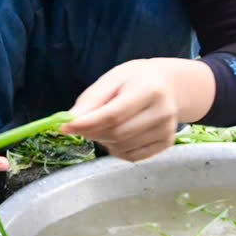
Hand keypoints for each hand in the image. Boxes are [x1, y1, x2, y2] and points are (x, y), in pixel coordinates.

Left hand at [64, 58, 213, 161]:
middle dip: (92, 132)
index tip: (65, 127)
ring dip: (103, 141)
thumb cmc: (137, 79)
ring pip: (122, 147)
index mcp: (149, 90)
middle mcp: (162, 112)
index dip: (87, 123)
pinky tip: (115, 136)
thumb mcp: (113, 78)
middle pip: (117, 133)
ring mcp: (166, 130)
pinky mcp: (166, 143)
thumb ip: (92, 99)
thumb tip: (71, 120)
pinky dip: (117, 150)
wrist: (170, 85)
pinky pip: (133, 156)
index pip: (114, 114)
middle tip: (79, 126)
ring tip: (102, 127)